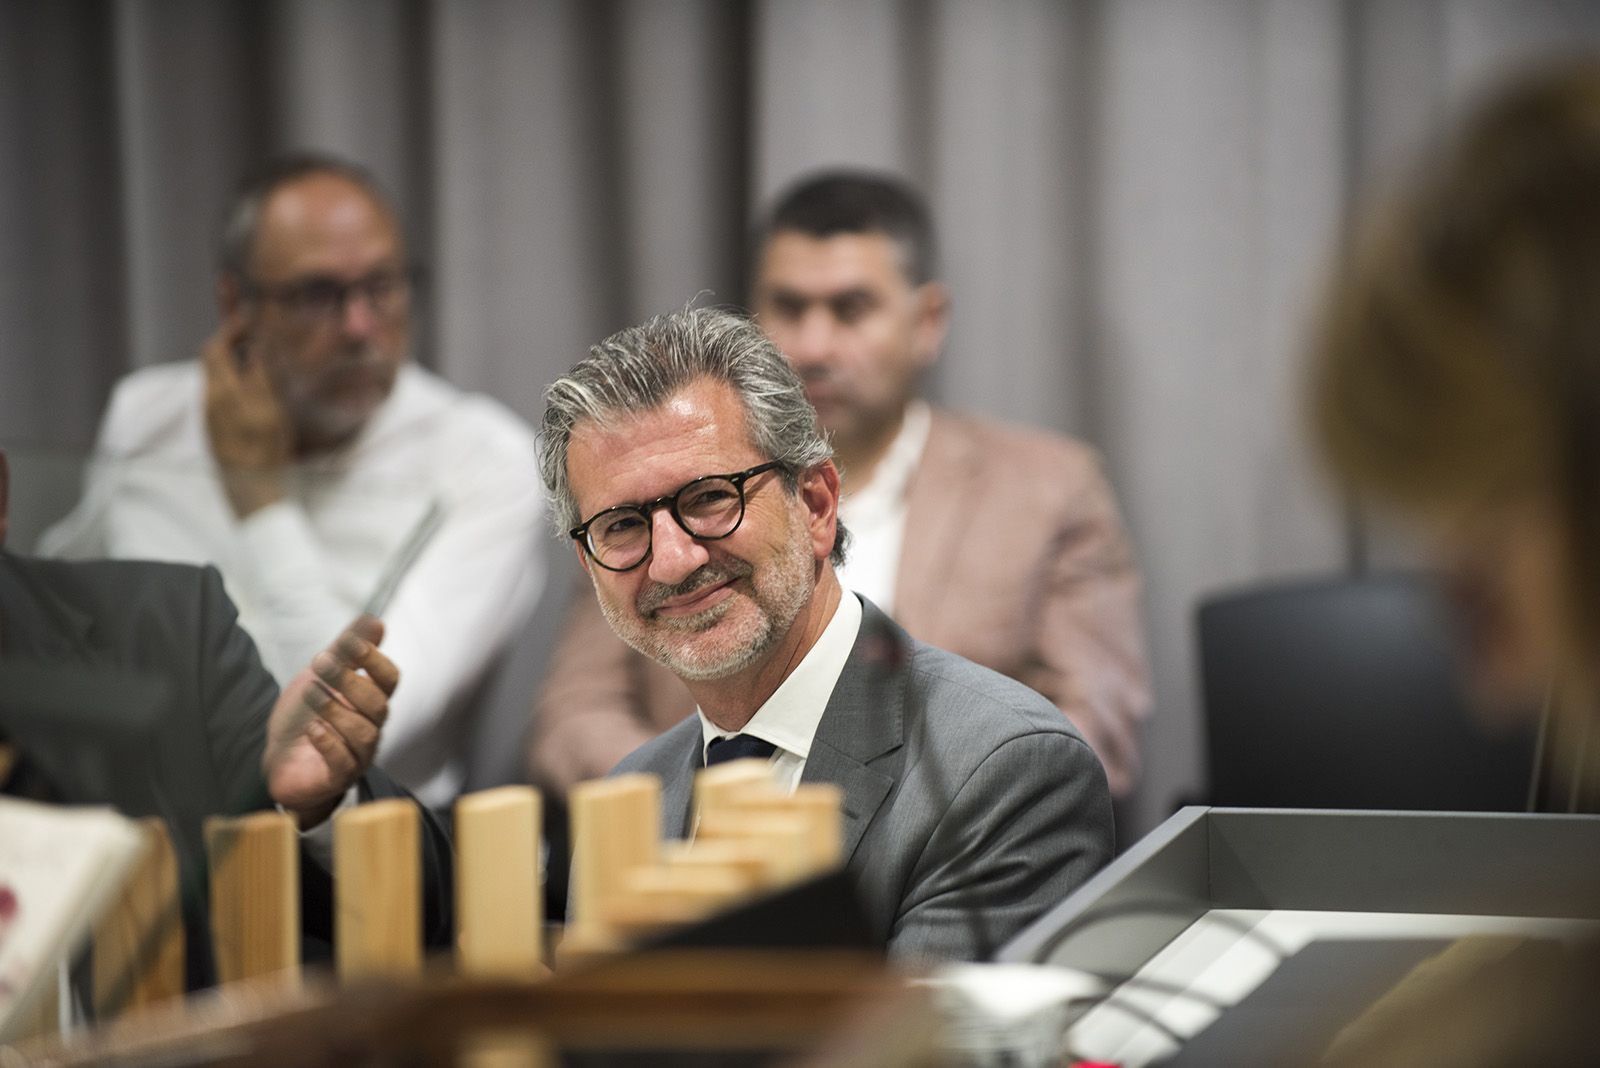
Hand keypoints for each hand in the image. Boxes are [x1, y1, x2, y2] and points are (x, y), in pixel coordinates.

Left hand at [203, 318, 292, 516]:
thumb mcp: (270, 411)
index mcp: (222, 392)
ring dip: (231, 358)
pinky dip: (232, 377)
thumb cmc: (265, 453)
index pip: (216, 347)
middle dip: (228, 339)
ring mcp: (211, 416)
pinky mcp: (215, 428)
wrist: (251, 491)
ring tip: (253, 351)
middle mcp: (210, 401)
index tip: (249, 316)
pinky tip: (250, 383)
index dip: (231, 327)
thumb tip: (255, 347)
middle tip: (250, 329)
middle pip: (211, 358)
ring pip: (215, 375)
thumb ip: (260, 377)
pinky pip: (219, 392)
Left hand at [263, 616, 398, 827]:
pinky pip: (344, 762)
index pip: (389, 678)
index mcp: (370, 699)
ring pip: (364, 733)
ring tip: (310, 692)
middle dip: (349, 681)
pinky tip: (312, 729)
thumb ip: (346, 650)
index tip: (350, 643)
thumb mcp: (320, 676)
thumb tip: (375, 621)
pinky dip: (329, 743)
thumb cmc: (305, 715)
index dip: (374, 660)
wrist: (278, 758)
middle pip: (377, 704)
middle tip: (319, 663)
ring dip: (336, 709)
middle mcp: (371, 726)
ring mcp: (358, 754)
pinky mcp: (338, 777)